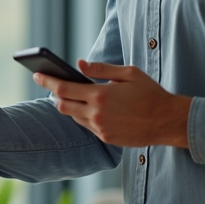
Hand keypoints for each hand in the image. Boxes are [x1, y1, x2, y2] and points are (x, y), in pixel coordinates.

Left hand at [32, 60, 191, 147]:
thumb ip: (100, 69)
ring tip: (70, 94)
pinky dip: (83, 116)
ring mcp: (100, 128)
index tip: (37, 74)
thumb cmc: (150, 93)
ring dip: (69, 106)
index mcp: (100, 95)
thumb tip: (79, 64)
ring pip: (73, 116)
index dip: (47, 80)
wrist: (167, 121)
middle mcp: (96, 114)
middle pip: (62, 105)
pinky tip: (88, 108)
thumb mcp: (128, 73)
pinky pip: (87, 126)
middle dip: (53, 94)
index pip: (63, 88)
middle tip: (49, 84)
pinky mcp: (106, 138)